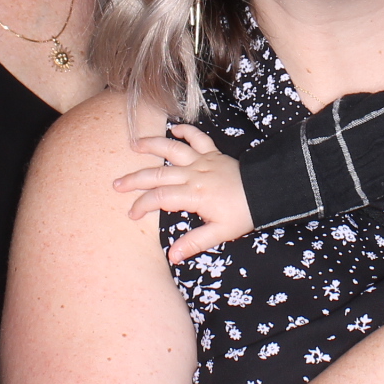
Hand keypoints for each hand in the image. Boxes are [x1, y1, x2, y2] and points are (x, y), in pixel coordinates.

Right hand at [111, 126, 256, 262]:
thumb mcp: (220, 233)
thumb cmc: (243, 214)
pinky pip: (198, 138)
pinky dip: (186, 130)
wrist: (266, 191)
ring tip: (134, 145)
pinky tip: (174, 128)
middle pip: (157, 173)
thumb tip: (172, 256)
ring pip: (173, 149)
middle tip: (116, 184)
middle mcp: (193, 174)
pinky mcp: (213, 153)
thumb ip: (194, 243)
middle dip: (135, 179)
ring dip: (153, 145)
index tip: (132, 213)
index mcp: (193, 194)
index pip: (159, 198)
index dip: (142, 206)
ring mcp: (203, 160)